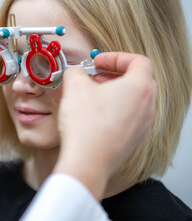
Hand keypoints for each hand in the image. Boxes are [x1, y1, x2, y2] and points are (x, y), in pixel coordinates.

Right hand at [54, 52, 156, 199]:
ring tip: (93, 96)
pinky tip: (94, 116)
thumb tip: (75, 73)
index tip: (98, 62)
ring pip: (133, 100)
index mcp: (139, 88)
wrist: (86, 162)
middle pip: (138, 80)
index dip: (116, 57)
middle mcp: (147, 107)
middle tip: (96, 77)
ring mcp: (142, 126)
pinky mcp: (132, 140)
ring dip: (115, 93)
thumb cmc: (85, 126)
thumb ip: (76, 72)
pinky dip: (115, 110)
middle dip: (115, 74)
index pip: (138, 62)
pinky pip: (128, 118)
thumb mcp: (74, 87)